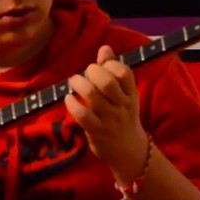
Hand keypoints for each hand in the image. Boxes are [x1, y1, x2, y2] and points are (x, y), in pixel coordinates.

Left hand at [64, 45, 150, 177]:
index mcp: (131, 94)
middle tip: (85, 73)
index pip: (124, 72)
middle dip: (91, 71)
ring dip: (78, 84)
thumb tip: (105, 48)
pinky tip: (69, 99)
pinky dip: (71, 103)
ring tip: (74, 82)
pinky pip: (82, 114)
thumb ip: (114, 71)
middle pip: (106, 82)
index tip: (102, 66)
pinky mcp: (96, 132)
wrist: (129, 152)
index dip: (110, 64)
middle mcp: (122, 106)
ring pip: (91, 96)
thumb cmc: (122, 117)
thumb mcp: (124, 95)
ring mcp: (109, 119)